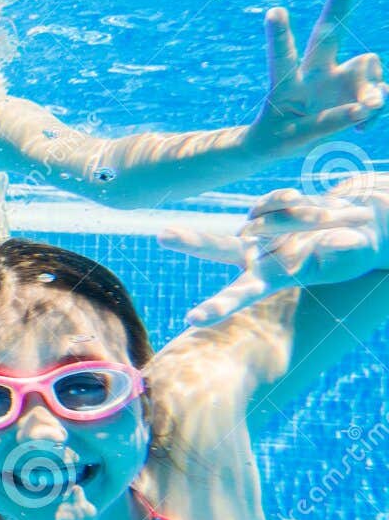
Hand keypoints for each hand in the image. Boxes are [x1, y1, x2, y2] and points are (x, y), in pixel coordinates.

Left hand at [161, 186, 388, 324]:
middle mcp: (255, 255)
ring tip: (329, 221)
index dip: (218, 307)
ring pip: (261, 218)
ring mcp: (257, 230)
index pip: (240, 294)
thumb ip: (344, 251)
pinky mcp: (264, 208)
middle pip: (218, 247)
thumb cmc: (352, 252)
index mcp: (270, 278)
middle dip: (192, 241)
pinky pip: (277, 199)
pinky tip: (308, 207)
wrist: (356, 226)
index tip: (191, 320)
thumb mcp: (351, 256)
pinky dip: (295, 203)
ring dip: (298, 219)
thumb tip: (340, 241)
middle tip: (162, 235)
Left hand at [250, 0, 386, 153]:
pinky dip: (376, 110)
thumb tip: (367, 106)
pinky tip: (363, 126)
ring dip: (374, 89)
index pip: (283, 57)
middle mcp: (314, 73)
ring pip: (367, 65)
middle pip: (327, 36)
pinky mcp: (357, 89)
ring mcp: (338, 79)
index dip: (280, 36)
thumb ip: (329, 123)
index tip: (274, 11)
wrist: (288, 143)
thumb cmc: (281, 138)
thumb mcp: (296, 138)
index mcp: (287, 84)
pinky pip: (379, 94)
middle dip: (336, 10)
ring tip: (369, 110)